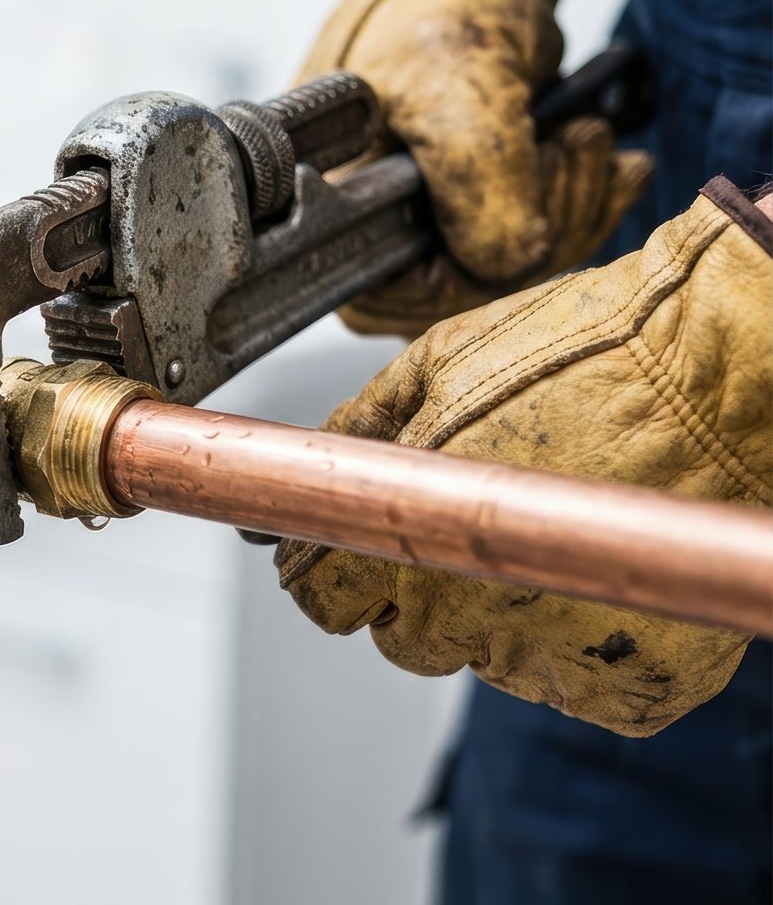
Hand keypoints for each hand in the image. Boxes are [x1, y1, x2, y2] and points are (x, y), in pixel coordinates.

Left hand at [277, 179, 772, 736]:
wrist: (726, 373)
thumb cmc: (594, 352)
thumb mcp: (441, 362)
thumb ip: (363, 425)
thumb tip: (312, 458)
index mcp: (412, 537)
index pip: (321, 596)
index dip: (322, 569)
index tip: (334, 552)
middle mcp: (472, 613)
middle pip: (401, 639)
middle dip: (414, 593)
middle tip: (469, 531)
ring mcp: (556, 654)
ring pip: (489, 662)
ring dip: (501, 616)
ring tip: (555, 535)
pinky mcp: (636, 682)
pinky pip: (580, 686)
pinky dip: (586, 646)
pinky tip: (603, 578)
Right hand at [303, 0, 651, 335]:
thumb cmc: (434, 12)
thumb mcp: (456, 84)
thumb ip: (477, 179)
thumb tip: (512, 262)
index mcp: (334, 222)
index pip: (411, 297)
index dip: (485, 260)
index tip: (530, 176)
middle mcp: (375, 245)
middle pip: (476, 290)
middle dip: (546, 219)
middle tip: (572, 139)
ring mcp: (429, 239)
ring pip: (519, 273)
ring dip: (574, 204)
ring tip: (585, 133)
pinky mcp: (478, 225)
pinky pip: (543, 249)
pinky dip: (586, 204)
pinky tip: (609, 160)